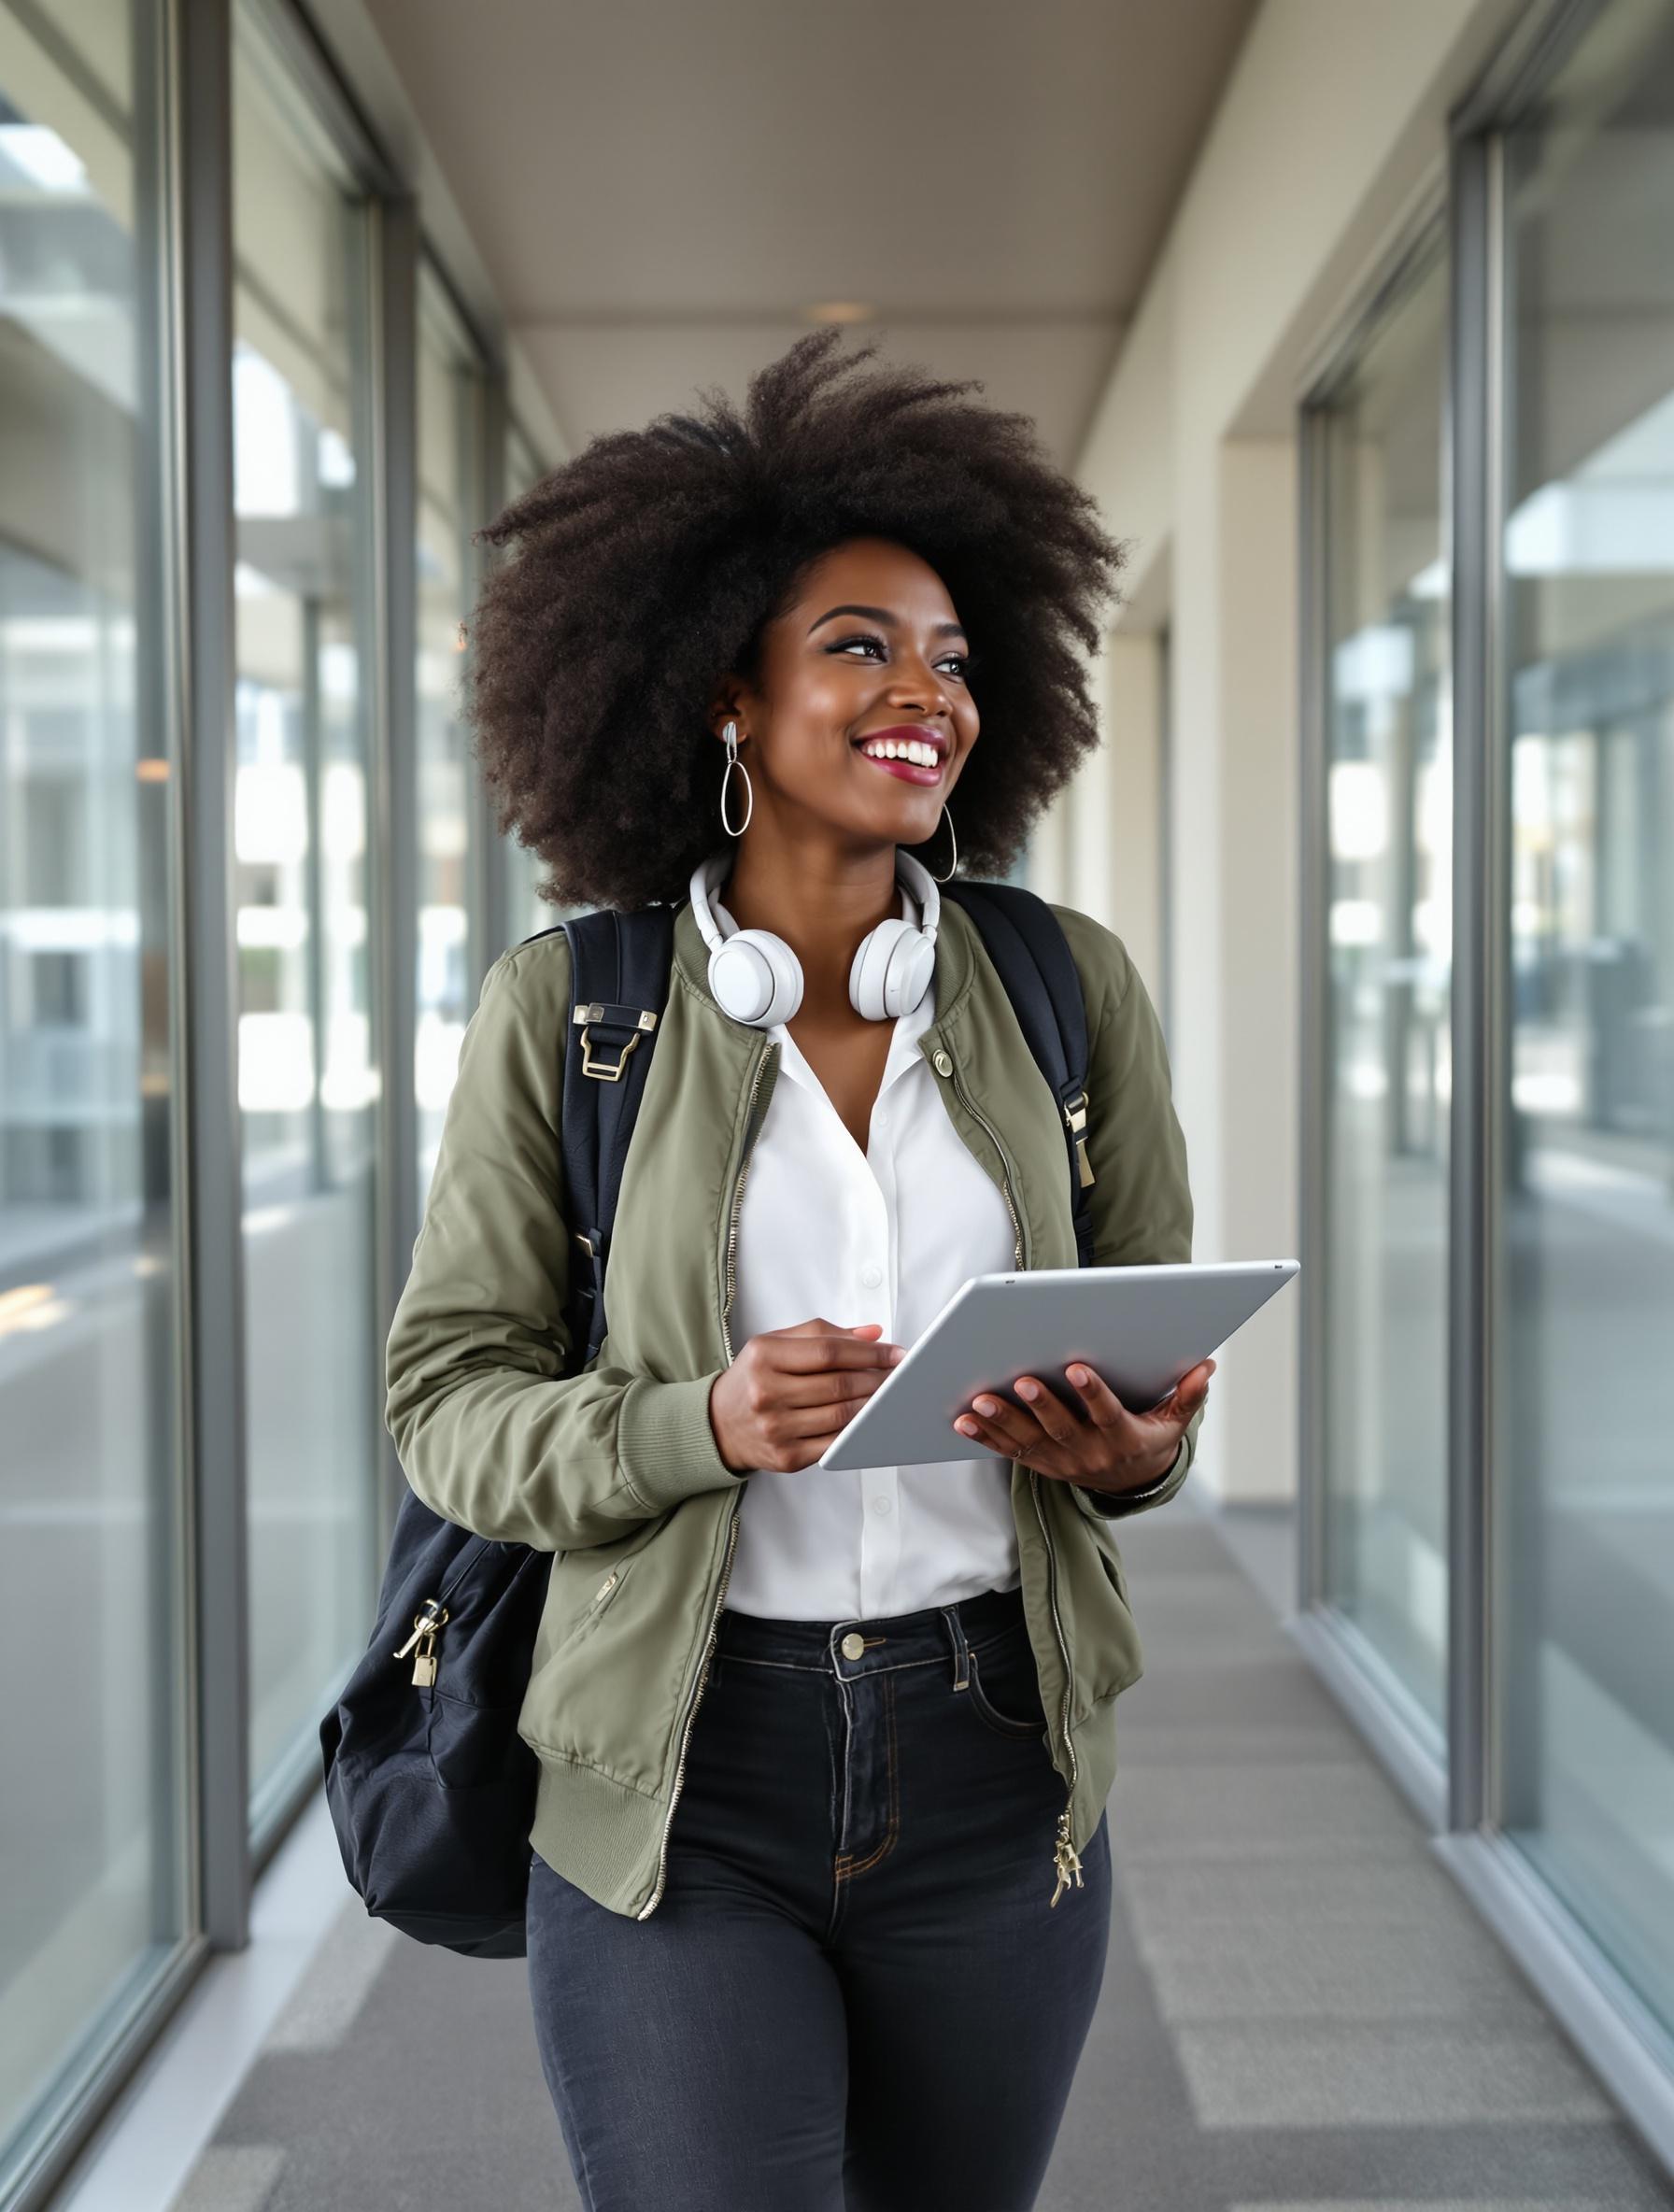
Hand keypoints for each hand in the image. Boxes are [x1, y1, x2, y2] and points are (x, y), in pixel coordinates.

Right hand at [709, 1318, 905, 1473]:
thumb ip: (822, 1334)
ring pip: (840, 1415)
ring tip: (887, 1395)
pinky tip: (867, 1419)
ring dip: (872, 1405)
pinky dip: (856, 1431)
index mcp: (764, 1357)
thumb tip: (872, 1334)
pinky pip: (833, 1443)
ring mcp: (775, 1428)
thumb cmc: (753, 1378)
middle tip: (897, 1375)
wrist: (718, 1424)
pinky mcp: (786, 1457)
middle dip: (876, 1379)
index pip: (829, 1352)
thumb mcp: (775, 1344)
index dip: (868, 1352)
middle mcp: (766, 1392)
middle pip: (838, 1385)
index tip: (895, 1353)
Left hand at [950, 1358, 1215, 1494]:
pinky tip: (963, 1420)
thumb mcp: (1173, 1424)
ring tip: (979, 1399)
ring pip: (1029, 1441)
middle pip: (1061, 1428)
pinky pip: (1010, 1451)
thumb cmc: (1149, 1441)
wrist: (1130, 1484)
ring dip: (1003, 1420)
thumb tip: (1208, 1366)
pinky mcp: (1041, 1464)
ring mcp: (1062, 1462)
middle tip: (1022, 1378)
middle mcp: (1089, 1453)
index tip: (1077, 1367)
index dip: (1093, 1393)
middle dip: (1041, 1404)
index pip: (1107, 1414)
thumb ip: (1187, 1396)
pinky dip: (986, 1436)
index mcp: (1122, 1438)